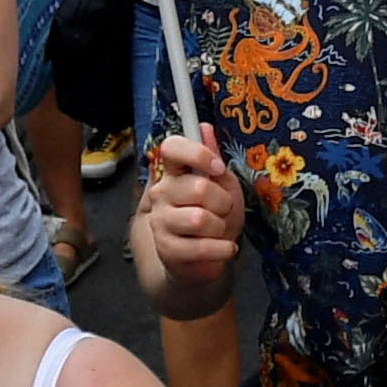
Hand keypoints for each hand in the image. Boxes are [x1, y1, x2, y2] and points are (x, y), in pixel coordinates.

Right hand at [133, 126, 247, 313]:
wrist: (205, 259)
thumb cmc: (215, 217)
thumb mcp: (223, 186)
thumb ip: (214, 159)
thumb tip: (205, 127)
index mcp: (175, 172)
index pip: (172, 147)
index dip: (197, 153)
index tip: (217, 168)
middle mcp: (162, 192)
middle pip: (198, 188)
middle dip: (223, 202)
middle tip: (223, 211)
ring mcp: (161, 221)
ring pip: (200, 219)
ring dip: (221, 227)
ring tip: (219, 231)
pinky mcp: (167, 248)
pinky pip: (201, 247)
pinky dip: (222, 249)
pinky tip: (224, 248)